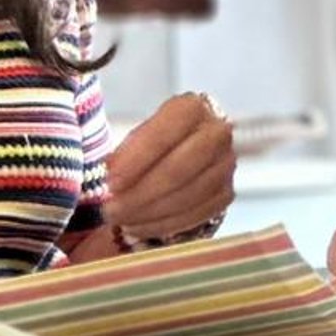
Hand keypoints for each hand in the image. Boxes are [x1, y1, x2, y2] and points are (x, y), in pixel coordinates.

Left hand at [104, 92, 234, 243]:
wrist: (184, 152)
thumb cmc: (153, 144)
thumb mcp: (136, 137)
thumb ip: (125, 154)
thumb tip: (110, 179)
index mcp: (191, 108)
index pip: (161, 135)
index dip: (134, 162)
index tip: (110, 183)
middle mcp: (216, 133)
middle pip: (178, 170)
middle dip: (140, 194)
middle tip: (110, 210)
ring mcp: (225, 166)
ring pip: (186, 196)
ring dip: (148, 213)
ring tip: (120, 220)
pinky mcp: (225, 194)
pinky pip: (195, 216)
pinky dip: (163, 225)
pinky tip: (138, 227)